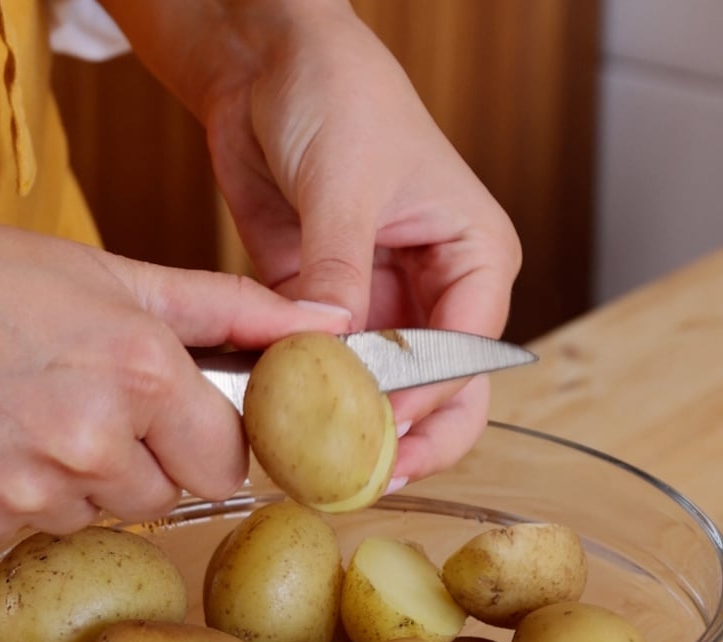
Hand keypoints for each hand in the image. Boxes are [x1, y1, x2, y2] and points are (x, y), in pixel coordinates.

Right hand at [0, 210, 348, 542]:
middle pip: (169, 496)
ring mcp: (30, 489)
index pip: (227, 462)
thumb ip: (234, 308)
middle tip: (101, 406)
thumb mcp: (116, 277)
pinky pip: (38, 527)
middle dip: (151, 461)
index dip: (205, 440)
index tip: (179, 418)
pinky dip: (28, 495)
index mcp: (144, 373)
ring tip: (38, 414)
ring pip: (104, 514)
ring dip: (87, 478)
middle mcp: (94, 441)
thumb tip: (325, 323)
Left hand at [103, 0, 521, 486]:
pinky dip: (309, 396)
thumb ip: (339, 272)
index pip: (467, 351)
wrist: (268, 64)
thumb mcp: (345, 182)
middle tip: (364, 477)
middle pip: (440, 388)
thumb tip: (329, 347)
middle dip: (408, 435)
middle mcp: (435, 288)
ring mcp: (380, 302)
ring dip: (353, 424)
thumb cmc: (336, 91)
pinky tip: (286, 421)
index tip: (379, 432)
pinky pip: (327, 366)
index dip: (428, 400)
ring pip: (381, 389)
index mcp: (473, 254)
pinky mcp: (328, 305)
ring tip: (321, 464)